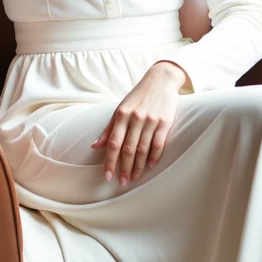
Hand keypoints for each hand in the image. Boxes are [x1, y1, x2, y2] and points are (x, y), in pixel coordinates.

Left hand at [91, 61, 187, 183]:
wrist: (161, 79)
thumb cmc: (138, 96)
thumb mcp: (120, 108)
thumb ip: (109, 128)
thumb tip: (95, 146)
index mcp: (122, 114)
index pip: (114, 143)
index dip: (110, 161)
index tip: (107, 176)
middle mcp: (136, 118)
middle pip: (128, 149)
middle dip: (123, 168)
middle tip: (121, 182)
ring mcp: (151, 120)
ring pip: (143, 149)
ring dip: (138, 166)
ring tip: (134, 178)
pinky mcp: (165, 122)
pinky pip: (159, 143)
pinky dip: (154, 156)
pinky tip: (150, 166)